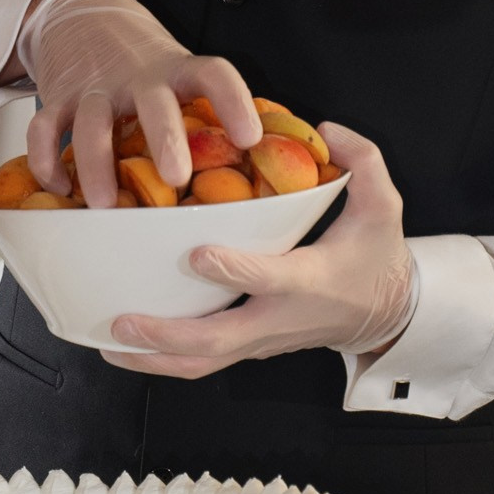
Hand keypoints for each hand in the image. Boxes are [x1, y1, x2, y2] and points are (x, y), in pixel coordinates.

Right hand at [18, 0, 258, 207]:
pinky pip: (45, 128)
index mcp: (176, 70)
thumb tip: (251, 163)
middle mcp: (138, 77)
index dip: (234, 103)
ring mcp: (96, 87)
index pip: (213, 74)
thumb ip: (203, 107)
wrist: (81, 11)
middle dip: (164, 139)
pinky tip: (60, 188)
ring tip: (104, 203)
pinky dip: (46, 161)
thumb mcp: (177, 70)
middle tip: (176, 177)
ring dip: (96, 164)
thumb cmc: (142, 60)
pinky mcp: (59, 96)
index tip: (250, 138)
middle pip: (153, 103)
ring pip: (91, 122)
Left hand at [107, 125, 415, 378]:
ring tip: (108, 344)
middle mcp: (278, 318)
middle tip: (124, 321)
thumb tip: (326, 130)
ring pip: (203, 364)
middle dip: (167, 335)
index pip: (267, 279)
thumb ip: (362, 161)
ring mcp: (261, 340)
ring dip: (153, 359)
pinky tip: (124, 347)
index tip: (197, 254)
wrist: (385, 316)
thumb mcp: (384, 206)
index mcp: (309, 281)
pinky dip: (161, 360)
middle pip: (219, 340)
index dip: (232, 271)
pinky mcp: (248, 348)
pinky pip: (202, 363)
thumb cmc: (376, 257)